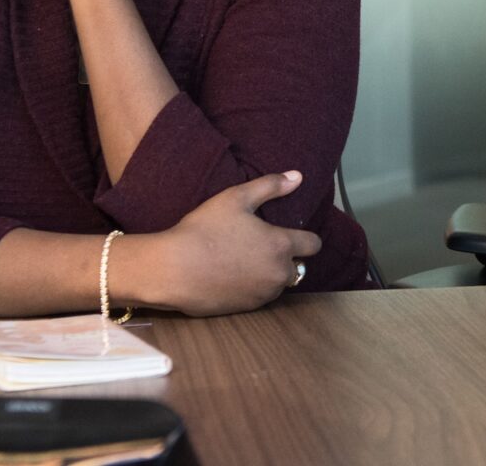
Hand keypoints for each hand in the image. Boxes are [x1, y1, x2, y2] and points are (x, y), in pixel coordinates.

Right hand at [142, 171, 321, 316]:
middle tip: (262, 247)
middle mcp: (278, 273)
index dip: (307, 238)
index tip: (294, 234)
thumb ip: (270, 186)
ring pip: (279, 285)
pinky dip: (254, 289)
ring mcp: (262, 294)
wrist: (173, 269)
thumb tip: (298, 176)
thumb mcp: (236, 198)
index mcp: (280, 245)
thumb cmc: (204, 229)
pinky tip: (234, 277)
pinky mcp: (246, 309)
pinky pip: (260, 298)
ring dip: (271, 275)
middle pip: (298, 268)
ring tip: (247, 261)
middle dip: (286, 258)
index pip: (313, 245)